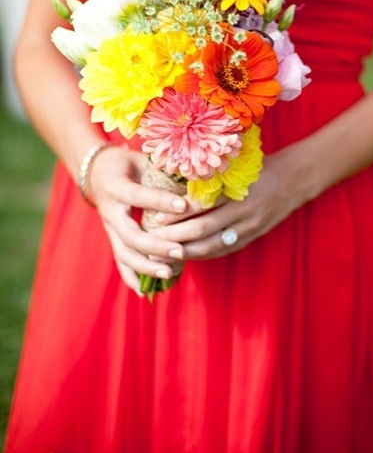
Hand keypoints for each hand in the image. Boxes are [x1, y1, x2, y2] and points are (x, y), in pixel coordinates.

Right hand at [88, 145, 187, 293]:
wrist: (96, 172)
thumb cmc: (129, 163)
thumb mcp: (142, 160)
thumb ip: (163, 170)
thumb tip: (196, 177)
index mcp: (116, 185)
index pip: (139, 196)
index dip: (160, 201)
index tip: (184, 206)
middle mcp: (110, 209)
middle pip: (129, 233)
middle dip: (155, 245)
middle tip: (180, 251)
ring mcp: (109, 227)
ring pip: (124, 252)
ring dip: (146, 266)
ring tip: (169, 273)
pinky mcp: (113, 238)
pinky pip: (120, 261)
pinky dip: (132, 277)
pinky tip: (146, 293)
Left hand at [152, 152, 306, 260]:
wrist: (294, 179)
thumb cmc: (259, 167)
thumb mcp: (236, 166)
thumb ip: (211, 177)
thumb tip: (175, 185)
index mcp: (237, 189)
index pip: (201, 205)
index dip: (177, 213)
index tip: (156, 216)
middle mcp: (243, 210)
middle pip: (203, 229)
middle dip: (175, 236)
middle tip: (152, 238)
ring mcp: (249, 227)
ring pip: (212, 246)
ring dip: (186, 251)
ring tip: (163, 253)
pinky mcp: (252, 238)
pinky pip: (223, 250)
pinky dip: (203, 254)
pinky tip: (185, 256)